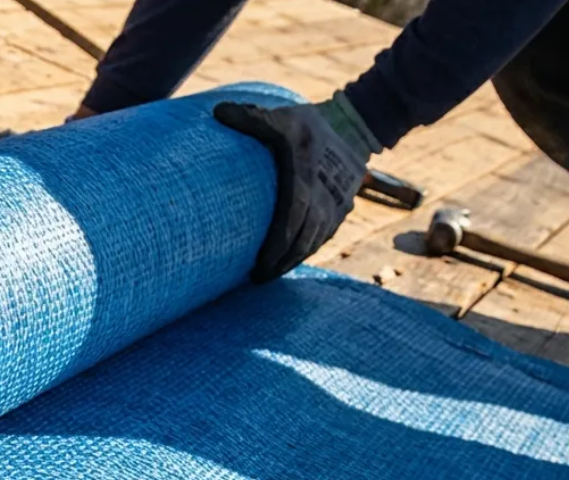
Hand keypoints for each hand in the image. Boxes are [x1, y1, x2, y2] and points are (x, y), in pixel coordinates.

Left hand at [213, 99, 372, 282]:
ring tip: (268, 275)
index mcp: (306, 173)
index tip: (260, 264)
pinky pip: (322, 238)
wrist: (351, 127)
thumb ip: (250, 117)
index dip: (278, 243)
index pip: (294, 214)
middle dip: (282, 261)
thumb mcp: (280, 116)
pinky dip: (305, 252)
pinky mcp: (340, 211)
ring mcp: (336, 205)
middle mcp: (325, 194)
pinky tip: (287, 263)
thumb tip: (217, 113)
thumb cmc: (305, 125)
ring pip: (315, 242)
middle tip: (257, 278)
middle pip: (305, 238)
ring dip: (293, 261)